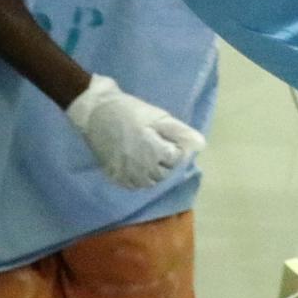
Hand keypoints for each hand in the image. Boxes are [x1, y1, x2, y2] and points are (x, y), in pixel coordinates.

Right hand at [64, 74, 205, 189]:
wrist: (95, 113)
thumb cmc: (131, 112)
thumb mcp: (159, 117)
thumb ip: (181, 133)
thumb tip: (202, 146)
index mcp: (156, 151)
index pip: (177, 160)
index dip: (175, 149)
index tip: (167, 139)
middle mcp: (142, 168)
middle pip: (164, 174)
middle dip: (165, 162)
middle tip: (156, 145)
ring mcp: (126, 173)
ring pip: (149, 183)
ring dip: (153, 173)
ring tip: (147, 155)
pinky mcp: (113, 175)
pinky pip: (132, 185)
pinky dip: (137, 179)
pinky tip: (136, 165)